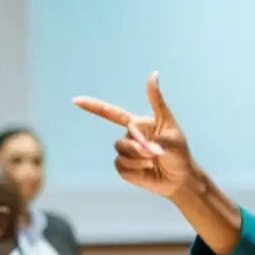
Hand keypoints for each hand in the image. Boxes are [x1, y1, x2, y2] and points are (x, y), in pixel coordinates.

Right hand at [73, 73, 192, 198]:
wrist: (180, 179)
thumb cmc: (179, 152)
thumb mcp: (172, 127)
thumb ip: (157, 104)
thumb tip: (153, 75)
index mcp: (138, 125)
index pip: (112, 113)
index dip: (93, 106)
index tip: (75, 101)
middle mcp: (129, 137)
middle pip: (122, 139)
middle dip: (139, 147)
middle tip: (157, 153)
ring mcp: (126, 153)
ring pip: (121, 152)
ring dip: (139, 158)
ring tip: (153, 161)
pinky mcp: (125, 169)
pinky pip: (122, 166)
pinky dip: (136, 170)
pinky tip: (147, 171)